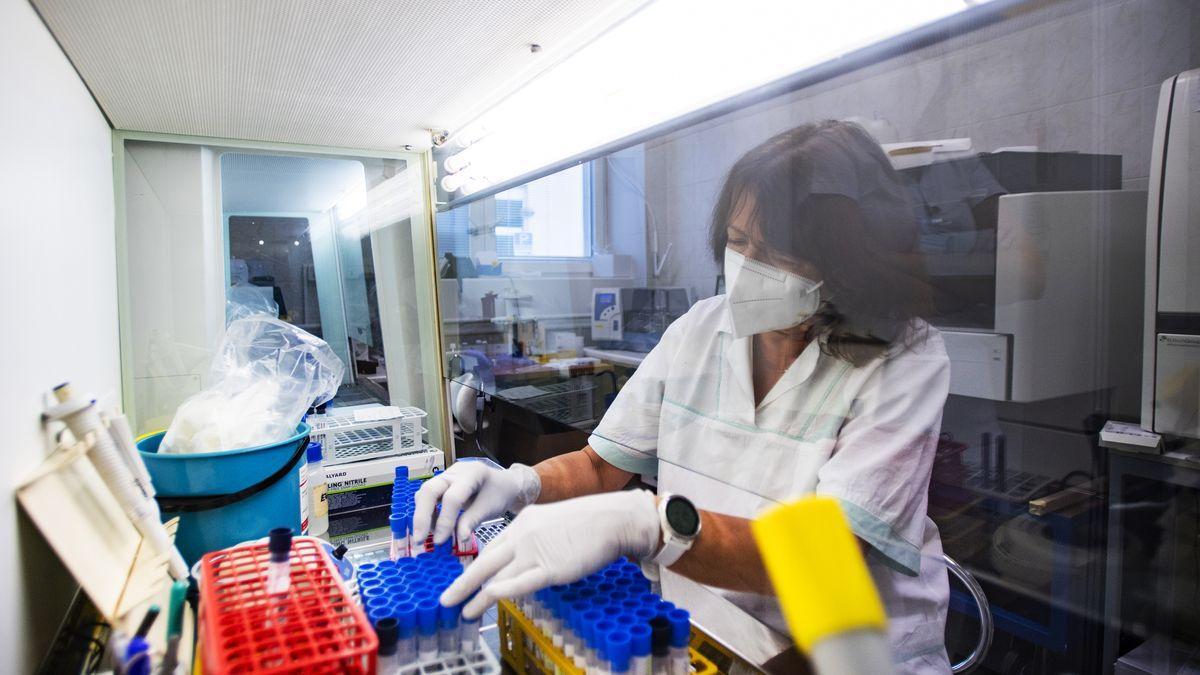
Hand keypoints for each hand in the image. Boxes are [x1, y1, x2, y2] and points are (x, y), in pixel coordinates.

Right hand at [412, 461, 540, 546]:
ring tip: (427, 535)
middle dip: (422, 516)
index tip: (440, 541)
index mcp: (472, 473)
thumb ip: (472, 521)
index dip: (445, 520)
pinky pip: (428, 497)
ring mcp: (446, 476)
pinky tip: (432, 527)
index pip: (452, 498)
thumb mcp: (491, 508)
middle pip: (430, 490)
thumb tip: (458, 538)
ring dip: (422, 515)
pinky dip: (427, 513)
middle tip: (418, 540)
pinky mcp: (442, 484)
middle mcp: (455, 472)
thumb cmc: (500, 493)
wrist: (505, 483)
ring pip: (425, 493)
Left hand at [441, 490, 660, 617]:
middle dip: (462, 583)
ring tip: (461, 611)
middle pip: (484, 562)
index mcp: (522, 522)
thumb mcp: (552, 522)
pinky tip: (485, 601)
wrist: (612, 519)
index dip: (474, 566)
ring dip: (475, 596)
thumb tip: (527, 559)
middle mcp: (522, 536)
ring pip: (496, 576)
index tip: (463, 580)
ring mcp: (535, 552)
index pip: (491, 547)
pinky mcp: (550, 569)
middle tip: (445, 599)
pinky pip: (520, 583)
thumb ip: (536, 539)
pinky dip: (500, 592)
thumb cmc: (590, 522)